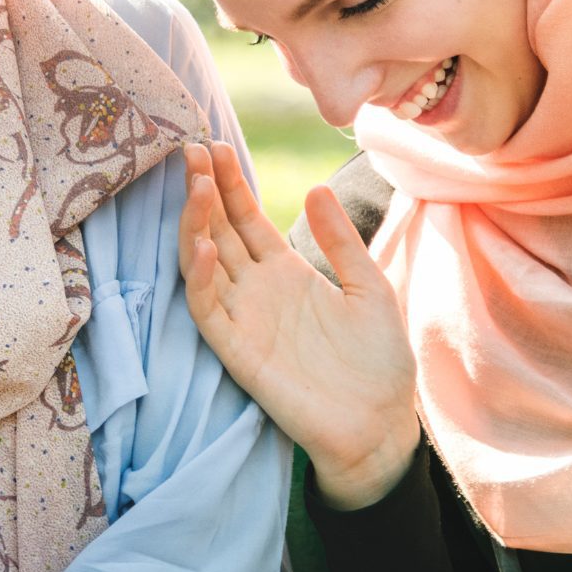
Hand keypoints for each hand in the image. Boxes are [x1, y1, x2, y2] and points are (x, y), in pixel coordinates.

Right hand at [177, 141, 420, 508]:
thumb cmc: (379, 364)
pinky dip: (200, 278)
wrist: (380, 426)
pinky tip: (202, 246)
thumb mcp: (370, 288)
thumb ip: (341, 242)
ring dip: (196, 225)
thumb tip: (316, 187)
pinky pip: (208, 309)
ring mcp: (244, 319)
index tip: (212, 145)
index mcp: (287, 273)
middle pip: (219, 232)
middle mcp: (257, 291)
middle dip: (204, 191)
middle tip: (191, 148)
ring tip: (197, 186)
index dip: (229, 184)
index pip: (246, 220)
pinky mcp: (237, 350)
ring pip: (204, 264)